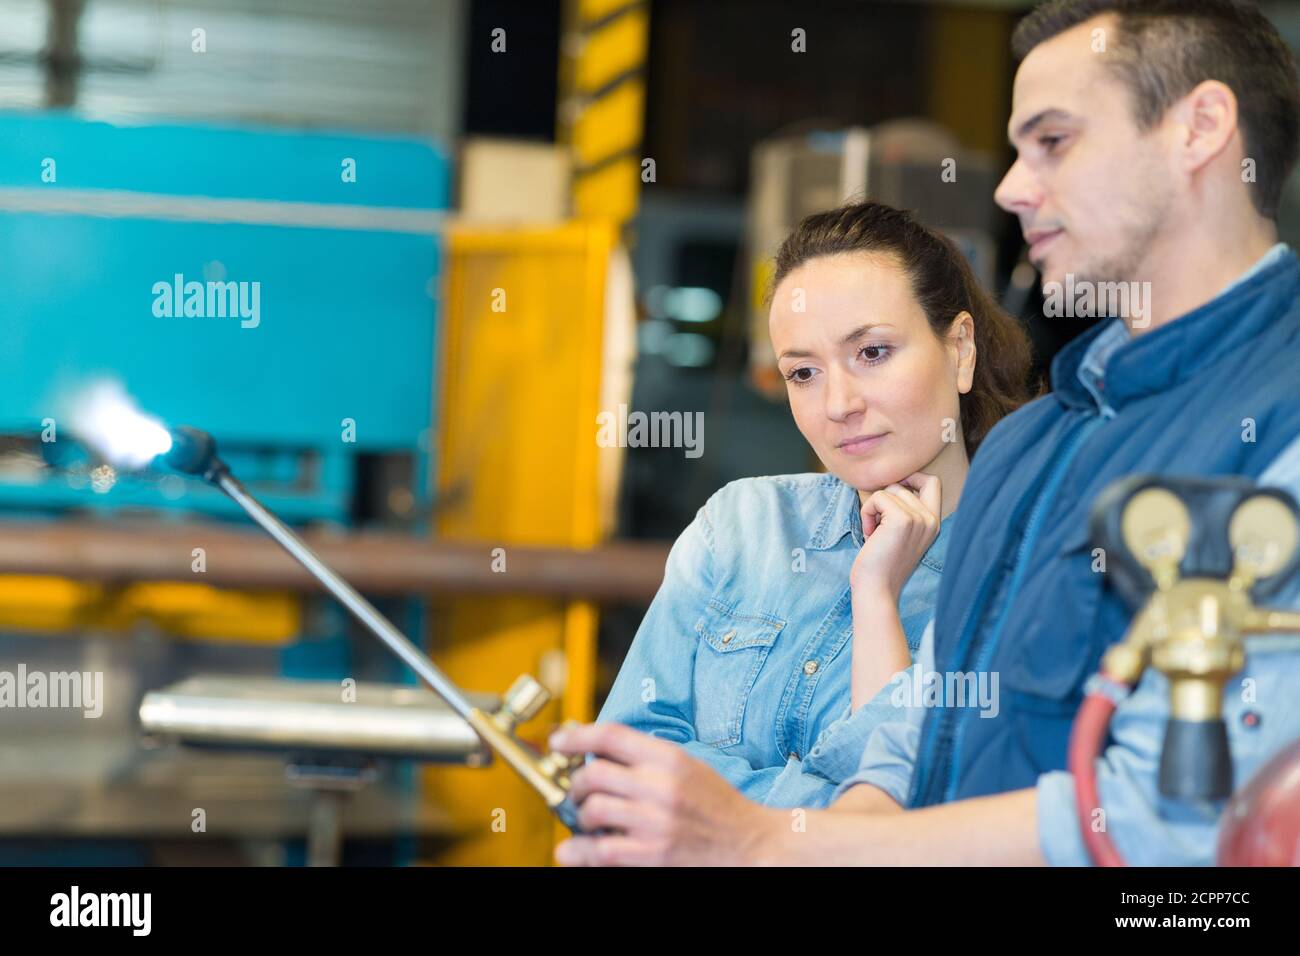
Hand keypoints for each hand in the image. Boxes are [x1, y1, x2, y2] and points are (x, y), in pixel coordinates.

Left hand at [548, 723, 777, 865]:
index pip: (611, 736)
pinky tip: (575, 850)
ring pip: (592, 811)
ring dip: (581, 816)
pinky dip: (580, 851)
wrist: (753, 846)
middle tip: (577, 792)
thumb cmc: (721, 807)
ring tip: (589, 820)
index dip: (577, 736)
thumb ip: (650, 759)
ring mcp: (654, 822)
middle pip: (593, 773)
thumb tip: (600, 754)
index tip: (558, 741)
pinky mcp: (652, 855)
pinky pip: (599, 851)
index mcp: (670, 758)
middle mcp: (660, 786)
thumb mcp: (690, 768)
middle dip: (576, 783)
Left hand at [849, 472, 941, 601]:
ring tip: (874, 533)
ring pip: (889, 489)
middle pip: (902, 484)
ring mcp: (919, 519)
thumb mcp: (900, 534)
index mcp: (933, 523)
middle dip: (883, 500)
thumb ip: (904, 511)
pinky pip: (878, 497)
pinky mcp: (902, 520)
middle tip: (878, 526)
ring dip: (873, 509)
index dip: (911, 477)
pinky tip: (869, 534)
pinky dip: (867, 512)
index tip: (891, 494)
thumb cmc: (881, 565)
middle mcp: (931, 520)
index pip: (932, 482)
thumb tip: (893, 483)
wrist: (877, 590)